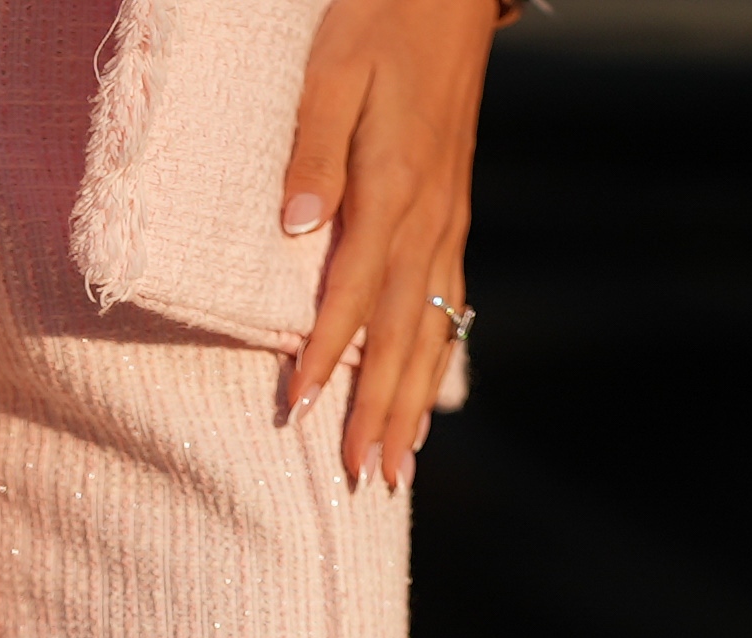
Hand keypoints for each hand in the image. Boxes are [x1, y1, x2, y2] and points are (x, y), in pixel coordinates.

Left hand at [277, 0, 496, 490]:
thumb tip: (295, 229)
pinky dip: (440, 357)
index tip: (298, 408)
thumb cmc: (382, 18)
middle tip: (361, 477)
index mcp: (393, 184)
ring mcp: (449, 220)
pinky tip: (432, 398)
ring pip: (431, 329)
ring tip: (397, 467)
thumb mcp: (333, 66)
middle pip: (401, 334)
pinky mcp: (455, 213)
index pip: (351, 291)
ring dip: (413, 403)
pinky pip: (450, 302)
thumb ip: (312, 148)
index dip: (324, 354)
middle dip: (378, 410)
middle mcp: (429, 216)